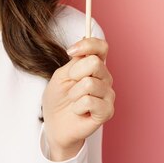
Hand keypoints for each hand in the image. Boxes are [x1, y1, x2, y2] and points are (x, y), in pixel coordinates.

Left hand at [41, 37, 114, 158]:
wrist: (55, 123)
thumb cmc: (58, 97)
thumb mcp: (62, 74)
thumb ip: (75, 61)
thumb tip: (84, 41)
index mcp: (95, 66)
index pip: (101, 47)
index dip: (87, 44)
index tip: (69, 51)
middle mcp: (105, 78)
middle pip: (95, 63)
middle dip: (75, 73)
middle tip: (70, 84)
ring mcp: (108, 95)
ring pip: (89, 84)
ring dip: (73, 93)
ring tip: (73, 100)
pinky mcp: (107, 111)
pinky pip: (89, 101)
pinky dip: (77, 106)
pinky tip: (78, 111)